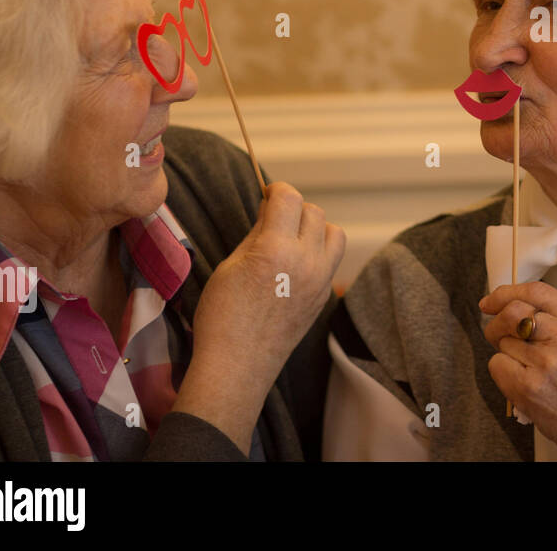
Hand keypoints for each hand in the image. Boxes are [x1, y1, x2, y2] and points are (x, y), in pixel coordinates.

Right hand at [174, 182, 345, 450]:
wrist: (238, 365)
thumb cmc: (222, 315)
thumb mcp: (230, 265)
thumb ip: (257, 234)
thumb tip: (270, 211)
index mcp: (276, 249)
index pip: (289, 198)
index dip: (276, 190)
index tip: (267, 196)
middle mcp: (306, 261)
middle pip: (315, 212)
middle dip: (294, 209)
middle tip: (275, 219)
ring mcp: (321, 280)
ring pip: (334, 233)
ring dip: (316, 229)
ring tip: (292, 239)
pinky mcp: (325, 295)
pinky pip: (332, 260)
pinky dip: (319, 252)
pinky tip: (296, 264)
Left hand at [480, 281, 556, 460]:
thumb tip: (524, 309)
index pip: (536, 292)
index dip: (508, 292)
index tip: (493, 299)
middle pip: (513, 312)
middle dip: (498, 321)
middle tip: (500, 332)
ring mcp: (544, 363)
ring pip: (503, 341)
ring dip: (507, 352)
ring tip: (527, 367)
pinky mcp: (527, 387)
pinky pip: (497, 364)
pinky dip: (503, 370)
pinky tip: (521, 379)